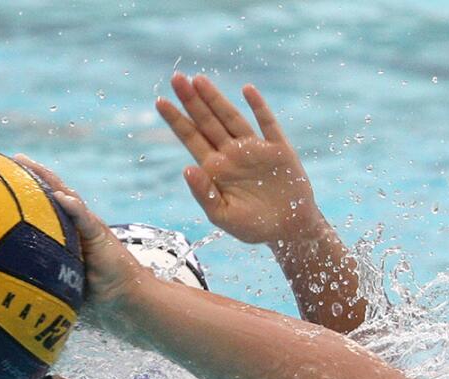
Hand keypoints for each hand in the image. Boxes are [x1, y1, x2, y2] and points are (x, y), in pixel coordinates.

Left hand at [14, 154, 150, 322]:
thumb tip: (12, 288)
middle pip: (55, 192)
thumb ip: (44, 275)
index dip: (31, 189)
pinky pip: (85, 219)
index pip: (48, 205)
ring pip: (68, 197)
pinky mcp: (100, 235)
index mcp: (70, 232)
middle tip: (16, 158)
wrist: (126, 298)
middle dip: (36, 174)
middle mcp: (79, 224)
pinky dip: (73, 207)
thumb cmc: (96, 294)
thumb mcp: (63, 282)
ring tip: (31, 166)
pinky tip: (61, 196)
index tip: (8, 175)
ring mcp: (90, 227)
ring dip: (50, 181)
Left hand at [157, 73, 325, 244]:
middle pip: (207, 122)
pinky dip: (258, 107)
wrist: (289, 230)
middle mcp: (232, 154)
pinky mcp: (278, 149)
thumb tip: (186, 169)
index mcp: (215, 169)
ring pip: (232, 118)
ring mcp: (255, 148)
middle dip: (192, 101)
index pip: (191, 138)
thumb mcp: (223, 216)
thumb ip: (204, 194)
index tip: (160, 102)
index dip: (176, 120)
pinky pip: (267, 124)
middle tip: (176, 78)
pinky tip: (247, 90)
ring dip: (216, 99)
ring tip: (198, 79)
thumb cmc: (253, 226)